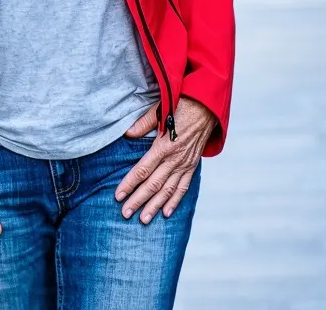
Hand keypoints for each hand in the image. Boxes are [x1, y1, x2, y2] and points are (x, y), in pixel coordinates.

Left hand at [116, 97, 215, 223]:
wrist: (207, 107)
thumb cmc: (181, 106)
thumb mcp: (160, 110)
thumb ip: (143, 124)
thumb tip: (127, 134)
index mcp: (164, 145)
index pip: (143, 169)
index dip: (129, 184)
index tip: (118, 196)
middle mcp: (174, 158)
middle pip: (153, 184)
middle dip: (138, 200)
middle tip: (125, 214)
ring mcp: (184, 164)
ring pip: (168, 190)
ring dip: (155, 206)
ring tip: (143, 219)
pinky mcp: (192, 166)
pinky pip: (183, 187)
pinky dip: (175, 201)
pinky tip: (166, 212)